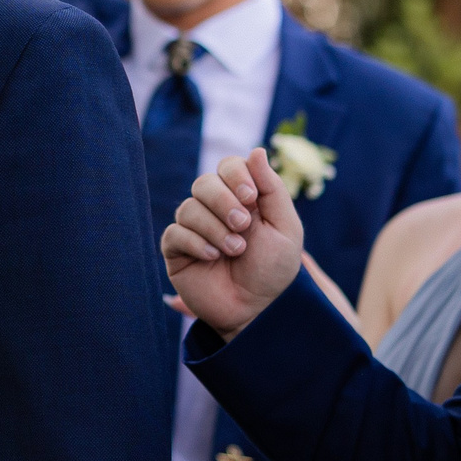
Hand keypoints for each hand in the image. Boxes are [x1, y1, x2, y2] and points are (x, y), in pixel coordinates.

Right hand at [161, 149, 303, 340]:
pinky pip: (175, 233)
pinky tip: (212, 257)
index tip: (251, 197)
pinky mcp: (177, 251)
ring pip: (188, 208)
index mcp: (242, 198)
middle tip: (243, 226)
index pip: (228, 166)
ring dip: (215, 228)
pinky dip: (195, 242)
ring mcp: (194, 229)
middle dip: (224, 202)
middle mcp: (215, 209)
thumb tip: (256, 150)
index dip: (235, 176)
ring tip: (234, 250)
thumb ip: (272, 188)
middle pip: (203, 183)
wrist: (259, 310)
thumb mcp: (285, 227)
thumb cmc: (275, 270)